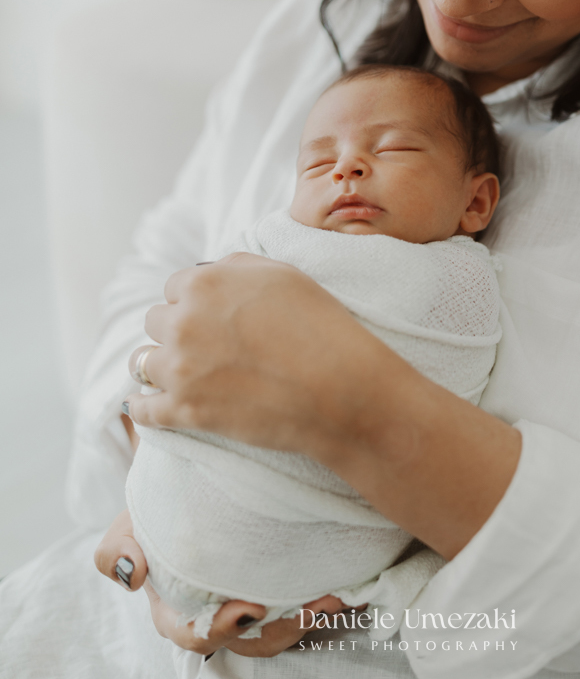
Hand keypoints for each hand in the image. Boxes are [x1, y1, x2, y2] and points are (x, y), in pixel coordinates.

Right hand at [95, 508, 348, 656]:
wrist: (192, 475)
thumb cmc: (161, 502)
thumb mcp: (133, 518)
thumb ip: (119, 547)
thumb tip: (131, 575)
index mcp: (178, 609)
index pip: (195, 633)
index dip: (222, 629)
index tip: (250, 608)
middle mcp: (217, 611)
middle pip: (251, 640)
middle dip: (283, 628)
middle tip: (314, 603)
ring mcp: (251, 601)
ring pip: (281, 630)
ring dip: (310, 617)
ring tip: (335, 593)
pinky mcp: (280, 586)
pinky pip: (303, 606)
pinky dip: (323, 600)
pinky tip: (342, 581)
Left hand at [125, 251, 521, 559]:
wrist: (339, 389)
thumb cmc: (319, 325)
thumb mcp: (281, 273)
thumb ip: (235, 266)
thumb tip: (210, 271)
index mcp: (204, 282)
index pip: (174, 286)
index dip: (193, 299)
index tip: (209, 314)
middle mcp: (183, 321)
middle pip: (155, 321)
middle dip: (175, 328)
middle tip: (201, 342)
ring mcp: (179, 369)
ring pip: (141, 362)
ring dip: (157, 365)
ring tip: (175, 371)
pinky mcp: (183, 412)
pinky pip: (142, 409)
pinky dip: (142, 407)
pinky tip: (143, 405)